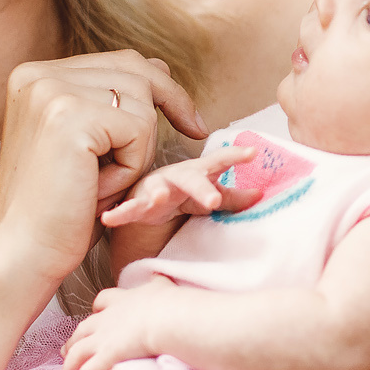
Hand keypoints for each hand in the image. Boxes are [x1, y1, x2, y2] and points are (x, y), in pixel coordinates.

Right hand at [0, 51, 206, 287]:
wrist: (22, 252)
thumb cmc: (58, 207)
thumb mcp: (86, 145)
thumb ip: (111, 104)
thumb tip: (161, 67)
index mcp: (35, 76)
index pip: (119, 61)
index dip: (161, 88)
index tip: (188, 120)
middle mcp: (38, 75)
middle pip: (135, 70)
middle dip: (172, 103)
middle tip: (194, 131)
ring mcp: (52, 92)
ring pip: (142, 103)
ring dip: (138, 151)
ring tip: (101, 183)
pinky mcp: (70, 117)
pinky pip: (138, 130)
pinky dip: (131, 167)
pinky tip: (97, 190)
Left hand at [62, 280, 196, 369]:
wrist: (171, 316)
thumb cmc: (174, 305)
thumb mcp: (165, 288)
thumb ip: (160, 284)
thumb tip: (160, 275)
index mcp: (124, 300)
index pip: (104, 300)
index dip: (98, 309)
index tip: (96, 314)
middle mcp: (109, 317)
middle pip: (83, 328)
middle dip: (74, 339)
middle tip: (67, 349)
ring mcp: (105, 337)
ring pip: (77, 351)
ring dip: (70, 364)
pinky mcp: (107, 355)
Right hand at [98, 141, 260, 230]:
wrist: (145, 198)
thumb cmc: (182, 194)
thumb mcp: (207, 194)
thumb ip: (233, 197)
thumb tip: (261, 193)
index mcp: (196, 173)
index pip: (218, 163)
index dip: (234, 156)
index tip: (253, 151)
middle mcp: (175, 178)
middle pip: (190, 179)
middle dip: (202, 188)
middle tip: (214, 200)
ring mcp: (153, 189)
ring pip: (156, 191)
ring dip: (157, 194)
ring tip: (159, 197)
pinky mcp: (134, 205)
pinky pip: (126, 210)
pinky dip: (118, 213)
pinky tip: (108, 218)